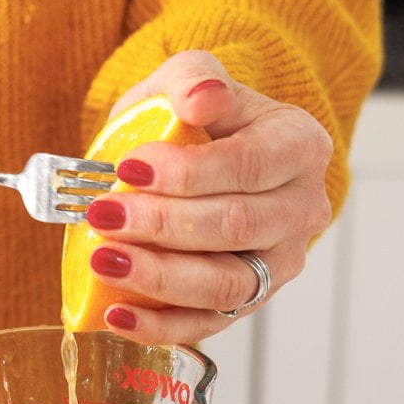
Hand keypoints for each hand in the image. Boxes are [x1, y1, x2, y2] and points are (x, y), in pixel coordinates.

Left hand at [85, 50, 333, 343]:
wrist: (200, 155)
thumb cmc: (194, 119)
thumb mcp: (188, 80)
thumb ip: (194, 77)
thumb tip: (201, 96)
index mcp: (298, 145)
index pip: (249, 165)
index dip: (187, 172)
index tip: (128, 169)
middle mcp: (301, 208)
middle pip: (236, 227)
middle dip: (163, 225)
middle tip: (102, 217)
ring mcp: (279, 262)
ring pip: (227, 283)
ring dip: (159, 278)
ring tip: (103, 262)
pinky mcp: (248, 300)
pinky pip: (210, 323)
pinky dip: (161, 326)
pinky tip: (116, 316)